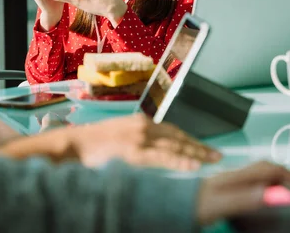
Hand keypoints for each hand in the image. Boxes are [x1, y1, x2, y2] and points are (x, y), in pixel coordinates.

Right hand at [69, 113, 221, 170]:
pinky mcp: (133, 152)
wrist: (71, 145)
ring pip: (174, 146)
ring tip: (211, 160)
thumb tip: (157, 150)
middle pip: (178, 137)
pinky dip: (178, 161)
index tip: (205, 149)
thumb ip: (140, 141)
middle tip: (218, 155)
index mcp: (141, 123)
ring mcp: (139, 139)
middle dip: (199, 147)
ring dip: (195, 153)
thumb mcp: (121, 136)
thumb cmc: (93, 144)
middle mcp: (143, 127)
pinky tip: (192, 166)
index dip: (191, 141)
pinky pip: (161, 158)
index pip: (173, 132)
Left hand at [196, 161, 289, 225]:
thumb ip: (250, 198)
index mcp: (240, 176)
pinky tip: (275, 193)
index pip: (278, 172)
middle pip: (275, 170)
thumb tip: (280, 194)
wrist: (169, 204)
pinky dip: (274, 184)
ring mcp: (234, 179)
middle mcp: (238, 174)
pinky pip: (259, 180)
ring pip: (268, 173)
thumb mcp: (223, 203)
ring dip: (288, 180)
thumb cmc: (191, 204)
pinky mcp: (229, 186)